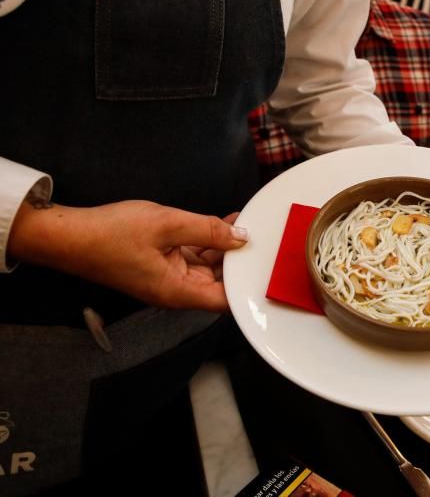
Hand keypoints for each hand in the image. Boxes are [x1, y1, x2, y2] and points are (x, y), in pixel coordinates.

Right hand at [8, 200, 248, 311]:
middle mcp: (175, 290)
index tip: (267, 265)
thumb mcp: (168, 224)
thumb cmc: (110, 234)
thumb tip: (241, 238)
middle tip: (262, 235)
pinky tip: (223, 224)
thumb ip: (208, 230)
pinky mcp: (160, 265)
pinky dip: (208, 241)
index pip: (226, 299)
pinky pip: (192, 256)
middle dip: (240, 260)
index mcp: (178, 291)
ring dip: (225, 246)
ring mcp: (167, 277)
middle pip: (220, 281)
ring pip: (208, 266)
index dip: (248, 284)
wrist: (68, 236)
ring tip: (245, 223)